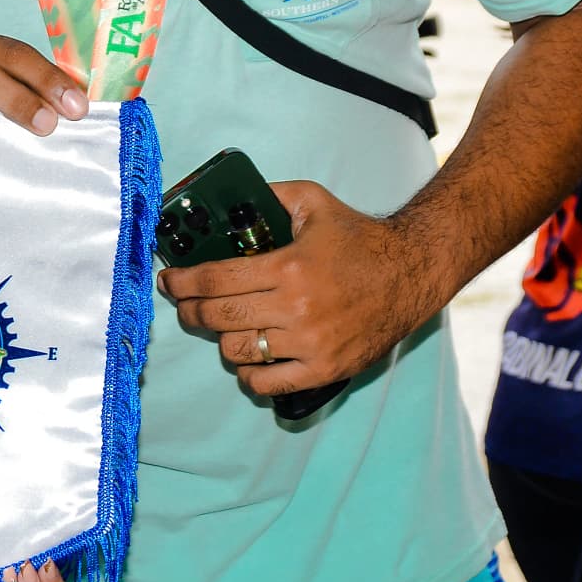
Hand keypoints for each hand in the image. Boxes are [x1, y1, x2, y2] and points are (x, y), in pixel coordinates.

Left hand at [161, 180, 436, 398]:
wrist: (411, 273)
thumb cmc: (359, 239)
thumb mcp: (314, 203)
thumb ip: (270, 197)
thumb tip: (227, 200)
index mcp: (289, 268)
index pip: (216, 280)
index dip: (183, 283)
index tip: (170, 281)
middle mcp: (296, 310)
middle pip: (218, 318)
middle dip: (190, 311)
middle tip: (184, 305)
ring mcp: (310, 344)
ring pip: (238, 352)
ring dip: (221, 340)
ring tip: (222, 327)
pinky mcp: (324, 369)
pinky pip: (268, 384)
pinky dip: (249, 375)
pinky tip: (248, 359)